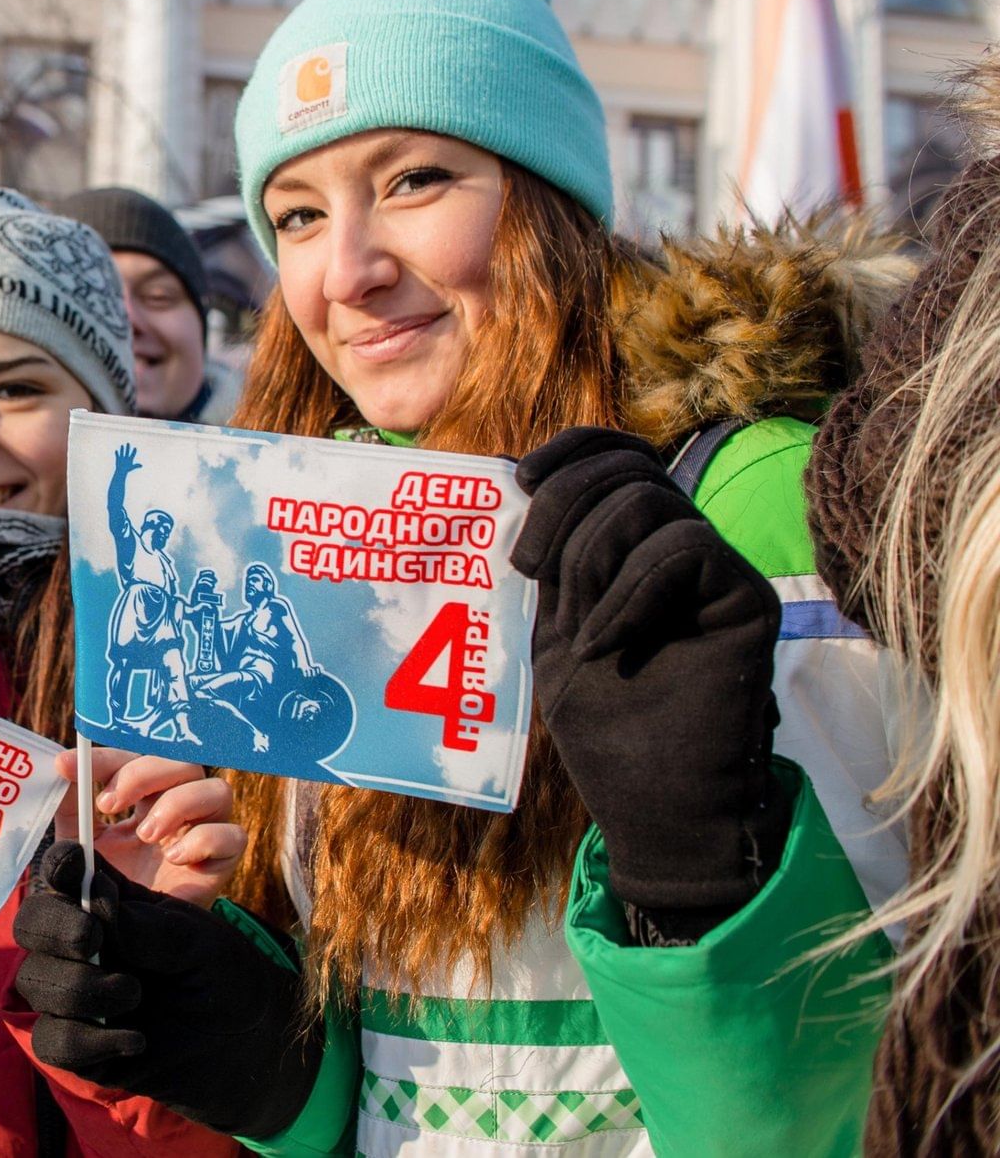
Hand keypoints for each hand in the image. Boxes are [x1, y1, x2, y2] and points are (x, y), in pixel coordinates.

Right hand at [13, 841, 316, 1137]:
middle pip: (31, 925)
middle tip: (90, 938)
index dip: (57, 868)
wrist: (252, 1044)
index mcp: (108, 907)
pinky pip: (52, 1040)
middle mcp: (83, 946)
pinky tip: (135, 1040)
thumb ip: (143, 925)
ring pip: (36, 982)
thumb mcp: (192, 940)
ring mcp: (76, 995)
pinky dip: (87, 1040)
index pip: (64, 877)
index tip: (71, 862)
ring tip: (135, 994)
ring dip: (82, 988)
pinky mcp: (79, 1047)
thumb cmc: (224, 977)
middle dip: (54, 927)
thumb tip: (95, 905)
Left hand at [56, 746, 244, 906]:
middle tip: (108, 804)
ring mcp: (205, 833)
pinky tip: (174, 859)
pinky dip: (205, 839)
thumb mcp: (81, 844)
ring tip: (145, 836)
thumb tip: (63, 770)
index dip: (106, 757)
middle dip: (143, 773)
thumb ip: (71, 807)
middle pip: (184, 763)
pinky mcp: (222, 864)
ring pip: (219, 789)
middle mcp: (180, 809)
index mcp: (147, 798)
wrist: (123, 940)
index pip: (136, 758)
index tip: (69, 766)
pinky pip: (235, 836)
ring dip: (178, 804)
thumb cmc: (107, 887)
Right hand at [113, 443, 140, 476]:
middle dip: (128, 447)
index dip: (134, 451)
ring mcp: (122, 458)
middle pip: (127, 451)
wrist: (121, 471)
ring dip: (122, 449)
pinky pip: (117, 455)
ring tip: (122, 445)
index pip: (133, 454)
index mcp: (130, 459)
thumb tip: (141, 465)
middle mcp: (126, 458)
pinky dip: (116, 453)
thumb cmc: (127, 469)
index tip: (135, 448)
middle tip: (128, 443)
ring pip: (122, 452)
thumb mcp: (132, 467)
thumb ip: (136, 465)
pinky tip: (116, 451)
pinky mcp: (118, 459)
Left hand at [512, 427, 787, 923]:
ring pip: (651, 500)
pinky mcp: (748, 599)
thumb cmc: (602, 725)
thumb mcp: (550, 626)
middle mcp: (680, 547)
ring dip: (592, 556)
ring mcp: (717, 570)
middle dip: (563, 503)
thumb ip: (547, 560)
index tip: (521, 477)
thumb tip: (506, 474)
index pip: (616, 456)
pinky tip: (606, 644)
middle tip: (528, 568)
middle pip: (628, 468)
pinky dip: (631, 592)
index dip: (572, 449)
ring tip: (577, 627)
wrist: (654, 803)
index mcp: (633, 546)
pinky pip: (686, 547)